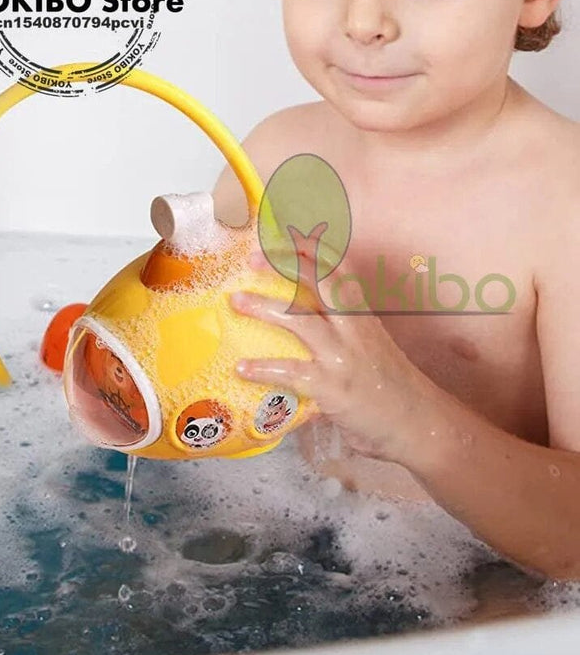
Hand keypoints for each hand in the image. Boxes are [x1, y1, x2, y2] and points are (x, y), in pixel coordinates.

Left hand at [230, 252, 437, 462]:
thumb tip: (299, 314)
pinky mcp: (332, 387)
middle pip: (321, 284)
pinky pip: (292, 372)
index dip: (314, 249)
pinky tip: (241, 367)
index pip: (340, 270)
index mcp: (361, 315)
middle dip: (287, 265)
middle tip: (252, 258)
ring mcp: (343, 356)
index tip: (288, 232)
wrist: (418, 423)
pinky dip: (264, 368)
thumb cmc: (389, 383)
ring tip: (235, 301)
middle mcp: (354, 328)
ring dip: (264, 307)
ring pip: (301, 321)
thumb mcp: (369, 344)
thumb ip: (340, 327)